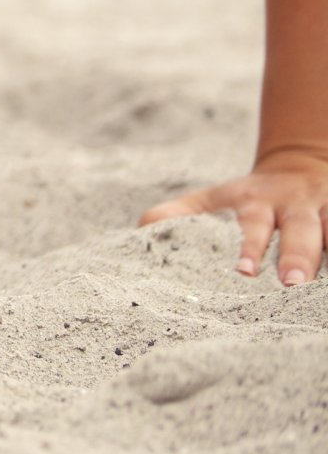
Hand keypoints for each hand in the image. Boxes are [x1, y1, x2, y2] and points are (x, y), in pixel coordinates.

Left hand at [137, 150, 327, 286]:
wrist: (301, 164)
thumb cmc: (250, 194)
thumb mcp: (215, 197)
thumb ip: (182, 211)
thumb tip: (144, 225)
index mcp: (258, 201)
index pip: (254, 224)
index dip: (250, 247)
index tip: (244, 272)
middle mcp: (296, 206)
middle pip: (301, 231)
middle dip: (298, 256)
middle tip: (291, 284)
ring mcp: (327, 211)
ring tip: (324, 290)